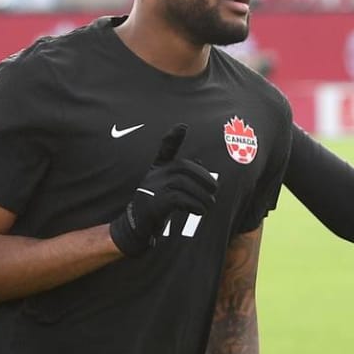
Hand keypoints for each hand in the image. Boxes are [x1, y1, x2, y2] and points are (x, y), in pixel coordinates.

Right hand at [109, 124, 217, 256]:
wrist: (138, 226)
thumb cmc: (158, 205)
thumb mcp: (170, 188)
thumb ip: (184, 176)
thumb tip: (200, 163)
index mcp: (159, 169)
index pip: (165, 149)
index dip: (173, 137)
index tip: (183, 126)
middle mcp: (155, 175)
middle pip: (184, 167)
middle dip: (203, 177)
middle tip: (214, 190)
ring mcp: (153, 188)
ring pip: (184, 184)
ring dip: (202, 196)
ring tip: (209, 204)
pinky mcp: (154, 203)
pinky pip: (179, 199)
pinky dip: (194, 205)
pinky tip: (200, 210)